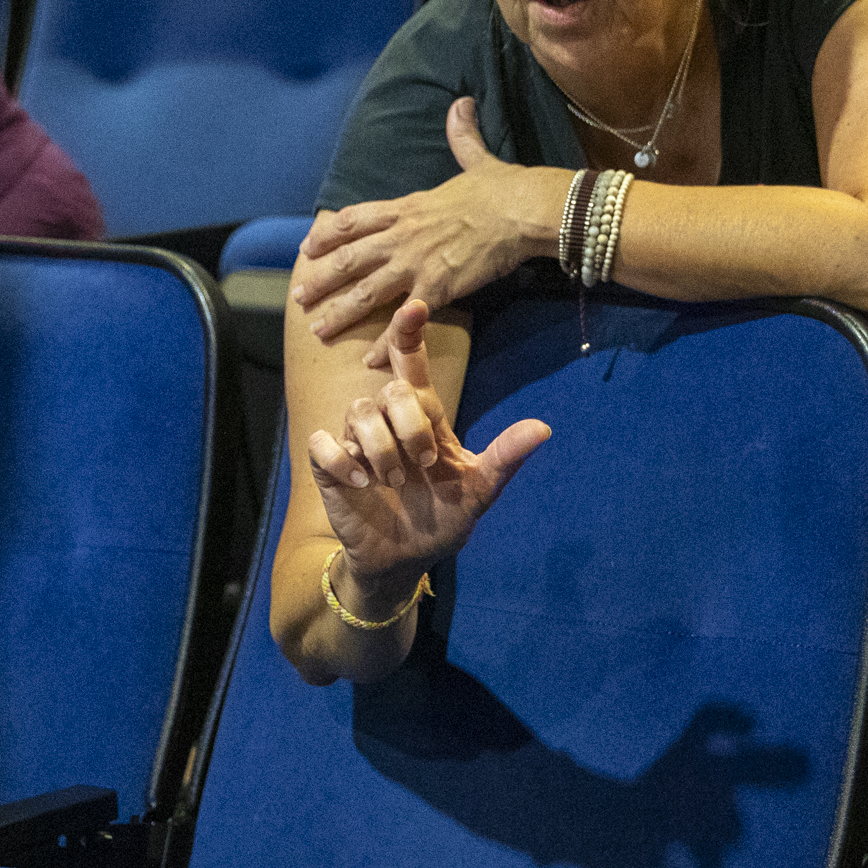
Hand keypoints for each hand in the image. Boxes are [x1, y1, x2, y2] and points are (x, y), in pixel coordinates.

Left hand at [291, 99, 562, 340]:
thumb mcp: (476, 159)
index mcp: (407, 206)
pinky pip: (404, 320)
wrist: (522, 211)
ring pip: (365, 292)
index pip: (355, 218)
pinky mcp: (438, 288)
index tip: (310, 245)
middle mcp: (403, 235)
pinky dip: (385, 342)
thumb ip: (462, 136)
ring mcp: (416, 263)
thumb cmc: (503, 187)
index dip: (328, 233)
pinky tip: (370, 359)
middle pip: (349, 259)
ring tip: (318, 331)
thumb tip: (461, 104)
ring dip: (339, 312)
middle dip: (320, 278)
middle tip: (299, 296)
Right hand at [307, 298, 552, 582]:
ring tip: (395, 482)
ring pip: (359, 412)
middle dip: (410, 427)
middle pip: (391, 391)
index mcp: (425, 420)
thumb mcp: (480, 490)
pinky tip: (360, 483)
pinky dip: (342, 460)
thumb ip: (505, 457)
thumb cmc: (444, 520)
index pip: (412, 365)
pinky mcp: (332, 467)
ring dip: (381, 449)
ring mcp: (358, 443)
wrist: (407, 560)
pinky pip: (323, 443)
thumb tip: (544, 428)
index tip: (414, 306)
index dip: (409, 334)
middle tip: (424, 464)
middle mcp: (389, 423)